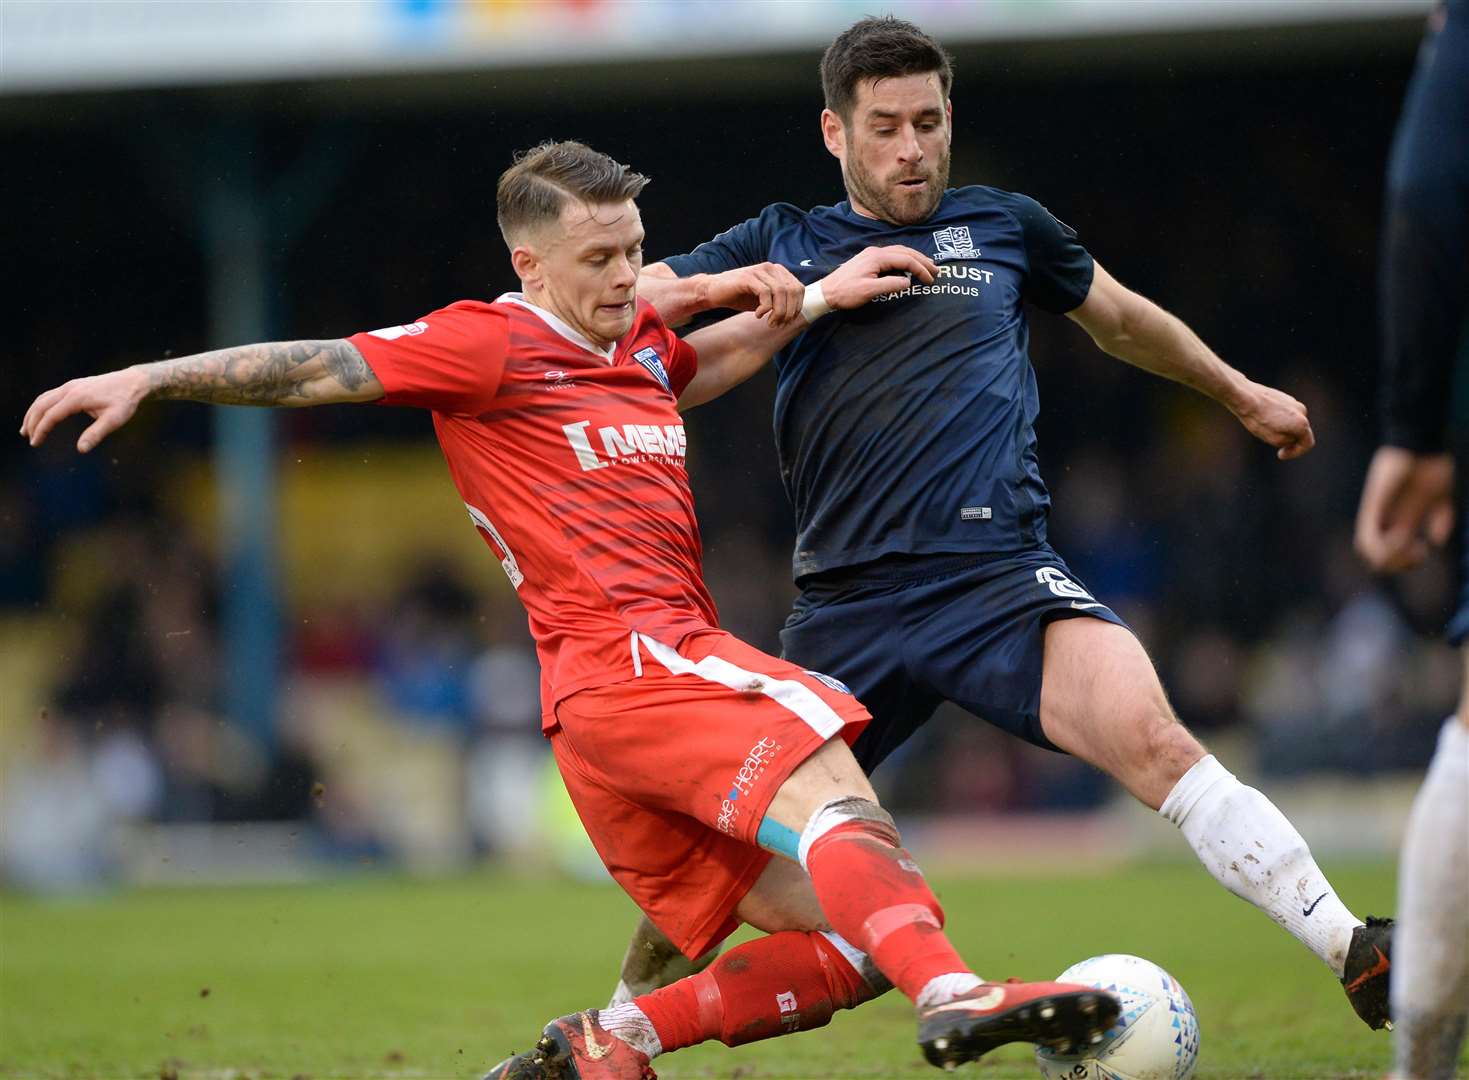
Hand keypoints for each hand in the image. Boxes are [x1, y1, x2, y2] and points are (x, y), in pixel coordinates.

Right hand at [20, 367, 148, 452]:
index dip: (41, 430)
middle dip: (32, 422)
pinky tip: (41, 415)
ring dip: (33, 413)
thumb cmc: (125, 401)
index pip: (51, 415)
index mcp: (77, 398)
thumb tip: (81, 450)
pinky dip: (41, 406)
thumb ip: (97, 434)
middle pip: (41, 405)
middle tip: (28, 438)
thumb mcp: (114, 420)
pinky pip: (50, 395)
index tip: (35, 443)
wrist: (133, 381)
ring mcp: (70, 385)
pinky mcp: (74, 385)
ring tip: (27, 429)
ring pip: (43, 398)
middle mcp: (69, 389)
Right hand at [702, 263, 805, 326]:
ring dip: (778, 312)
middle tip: (777, 324)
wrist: (714, 291)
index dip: (796, 307)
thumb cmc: (740, 296)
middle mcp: (770, 268)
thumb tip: (796, 314)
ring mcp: (759, 271)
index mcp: (777, 271)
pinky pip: (766, 293)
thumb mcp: (764, 300)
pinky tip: (758, 315)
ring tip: (770, 322)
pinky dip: (765, 308)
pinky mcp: (748, 277)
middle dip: (788, 312)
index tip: (786, 321)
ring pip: (781, 292)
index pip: (799, 288)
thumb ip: (780, 302)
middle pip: (792, 291)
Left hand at [814, 245, 936, 312]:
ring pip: (899, 252)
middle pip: (904, 252)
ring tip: (927, 267)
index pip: (905, 259)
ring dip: (914, 259)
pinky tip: (908, 267)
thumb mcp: (869, 291)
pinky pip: (892, 256)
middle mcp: (876, 251)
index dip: (920, 269)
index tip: (930, 280)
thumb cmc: (846, 293)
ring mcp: (871, 254)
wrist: (826, 292)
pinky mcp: (868, 260)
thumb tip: (908, 282)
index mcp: (877, 257)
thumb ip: (890, 285)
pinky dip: (904, 260)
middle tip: (936, 271)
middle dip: (922, 261)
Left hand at [1230, 381, 1314, 459]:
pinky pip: (1285, 413)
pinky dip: (1278, 419)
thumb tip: (1292, 438)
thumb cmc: (1258, 419)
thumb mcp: (1274, 439)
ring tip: (1264, 428)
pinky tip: (1263, 419)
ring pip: (1292, 422)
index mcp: (1302, 423)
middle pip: (1300, 432)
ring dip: (1283, 429)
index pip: (1307, 443)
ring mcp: (1293, 402)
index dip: (1295, 453)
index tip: (1281, 455)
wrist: (1245, 397)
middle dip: (1288, 440)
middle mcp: (1302, 411)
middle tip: (1271, 442)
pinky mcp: (1284, 397)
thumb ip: (1288, 442)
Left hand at [1354, 445, 1454, 572]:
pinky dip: (1383, 546)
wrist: (1419, 444)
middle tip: (1417, 553)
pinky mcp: (1372, 506)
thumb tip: (1437, 541)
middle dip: (1398, 565)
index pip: (1392, 553)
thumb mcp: (1440, 498)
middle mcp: (1386, 521)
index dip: (1406, 561)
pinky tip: (1402, 538)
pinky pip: (1366, 537)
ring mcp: (1377, 514)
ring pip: (1368, 552)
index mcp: (1402, 521)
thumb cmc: (1432, 466)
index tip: (1424, 550)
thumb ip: (1441, 519)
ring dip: (1390, 557)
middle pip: (1377, 558)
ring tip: (1408, 544)